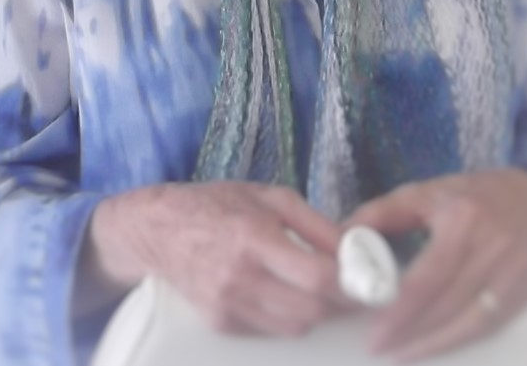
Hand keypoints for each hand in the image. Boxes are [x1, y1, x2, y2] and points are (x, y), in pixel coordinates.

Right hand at [85, 181, 349, 336]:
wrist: (158, 229)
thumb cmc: (218, 204)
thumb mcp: (268, 195)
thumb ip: (314, 222)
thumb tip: (356, 248)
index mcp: (254, 236)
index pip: (316, 276)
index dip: (349, 285)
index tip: (368, 282)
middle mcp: (240, 275)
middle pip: (311, 310)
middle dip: (338, 303)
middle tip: (350, 289)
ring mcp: (228, 304)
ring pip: (295, 326)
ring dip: (314, 312)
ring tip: (316, 290)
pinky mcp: (220, 323)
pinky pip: (270, 330)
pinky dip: (285, 316)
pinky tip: (281, 294)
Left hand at [344, 169, 526, 361]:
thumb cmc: (470, 197)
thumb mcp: (426, 192)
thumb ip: (383, 212)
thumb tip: (343, 235)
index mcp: (461, 219)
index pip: (429, 272)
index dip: (401, 303)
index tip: (372, 322)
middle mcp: (490, 248)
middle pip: (447, 300)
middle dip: (410, 328)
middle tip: (376, 346)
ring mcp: (512, 274)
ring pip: (469, 320)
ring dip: (432, 343)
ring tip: (398, 355)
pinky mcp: (524, 295)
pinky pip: (488, 327)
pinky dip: (459, 341)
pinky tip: (433, 349)